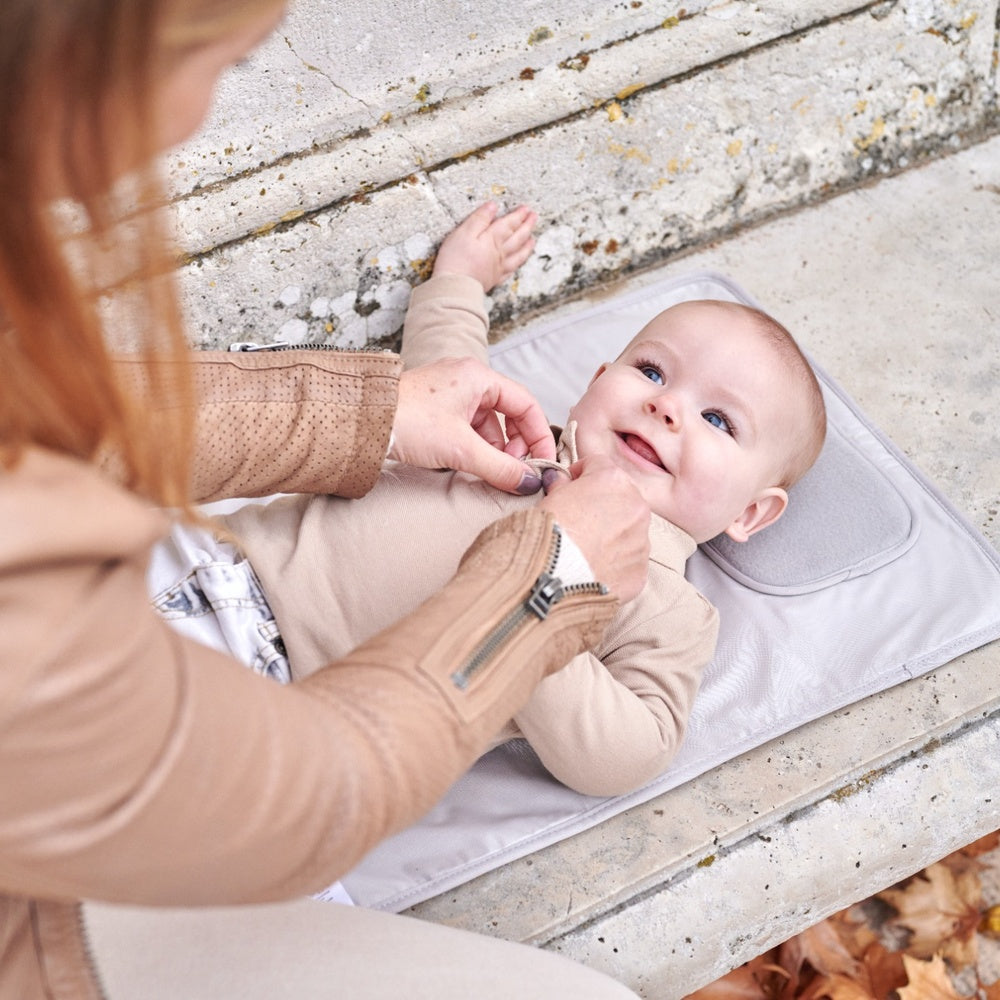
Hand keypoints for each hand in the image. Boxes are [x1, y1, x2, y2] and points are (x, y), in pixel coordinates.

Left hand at [392, 356, 556, 493]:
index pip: (526, 404)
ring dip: (493, 449)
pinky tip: (468, 464)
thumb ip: (501, 468)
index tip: (542, 461)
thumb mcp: (462, 450)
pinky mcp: (436, 408)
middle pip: (508, 414)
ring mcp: (450, 393)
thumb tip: (528, 482)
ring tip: (488, 470)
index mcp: (479, 377)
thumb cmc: (408, 422)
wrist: (363, 423)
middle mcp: (467, 379)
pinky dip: (474, 447)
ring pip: (487, 424)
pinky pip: (467, 427)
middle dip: (515, 445)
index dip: (538, 435)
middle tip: (513, 469)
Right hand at [432, 202, 536, 291]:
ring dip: (526, 246)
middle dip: (527, 226)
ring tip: (533, 239)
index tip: (526, 209)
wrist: (455, 286)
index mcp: (491, 239)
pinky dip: (517, 264)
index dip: (518, 215)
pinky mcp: (493, 279)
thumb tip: (492, 206)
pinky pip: (510, 271)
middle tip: (534, 217)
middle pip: (517, 237)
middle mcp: (499, 253)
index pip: (509, 224)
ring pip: (518, 255)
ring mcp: (498, 267)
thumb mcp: (463, 232)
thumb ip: (479, 219)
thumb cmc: (455, 259)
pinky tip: (518, 263)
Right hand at [538, 456, 650, 602]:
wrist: (552, 580)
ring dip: (611, 535)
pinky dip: (615, 563)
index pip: (598, 464)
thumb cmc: (548, 535)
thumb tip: (562, 483)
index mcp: (613, 480)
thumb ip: (562, 485)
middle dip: (601, 505)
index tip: (570, 484)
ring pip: (628, 531)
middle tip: (577, 520)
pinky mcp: (640, 570)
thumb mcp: (548, 498)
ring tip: (585, 549)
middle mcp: (636, 507)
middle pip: (620, 497)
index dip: (580, 474)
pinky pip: (629, 561)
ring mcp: (642, 541)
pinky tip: (594, 568)